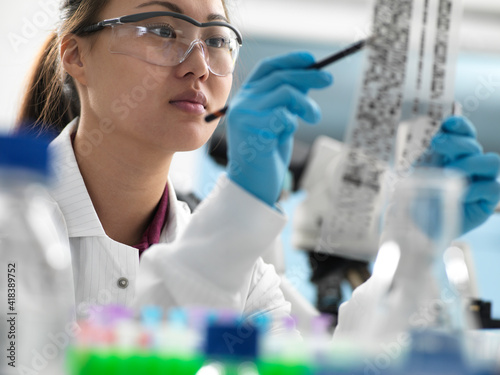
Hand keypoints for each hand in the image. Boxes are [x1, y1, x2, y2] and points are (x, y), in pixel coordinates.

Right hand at [225, 52, 332, 205]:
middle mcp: (242, 102)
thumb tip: (311, 77)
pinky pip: (283, 116)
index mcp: (246, 96)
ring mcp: (245, 115)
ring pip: (285, 93)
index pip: (267, 68)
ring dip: (306, 104)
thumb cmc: (267, 152)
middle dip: (308, 76)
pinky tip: (285, 135)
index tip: (312, 59)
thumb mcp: (280, 120)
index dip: (289, 60)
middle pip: (280, 77)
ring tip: (315, 117)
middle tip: (329, 80)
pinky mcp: (252, 130)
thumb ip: (289, 99)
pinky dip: (291, 123)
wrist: (252, 183)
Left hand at [427, 116, 499, 233]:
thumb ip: (431, 156)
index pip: (464, 133)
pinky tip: (458, 194)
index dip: (460, 126)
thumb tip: (441, 136)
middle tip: (436, 144)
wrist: (419, 226)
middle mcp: (471, 164)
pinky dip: (474, 188)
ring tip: (450, 173)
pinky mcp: (487, 200)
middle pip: (474, 145)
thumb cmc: (420, 197)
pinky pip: (492, 187)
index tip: (448, 124)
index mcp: (454, 154)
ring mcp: (481, 181)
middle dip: (456, 142)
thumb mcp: (420, 174)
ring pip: (492, 161)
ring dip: (469, 163)